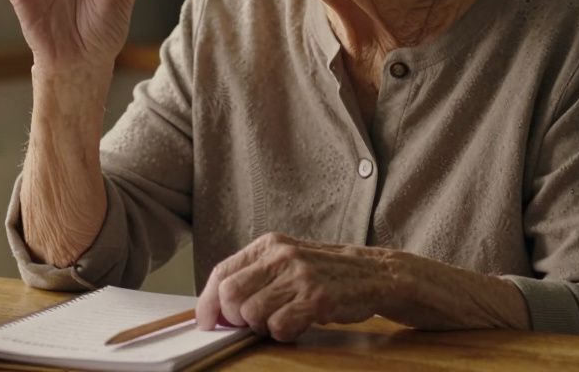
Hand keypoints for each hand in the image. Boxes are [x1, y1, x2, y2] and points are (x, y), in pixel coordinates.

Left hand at [194, 232, 392, 341]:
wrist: (373, 273)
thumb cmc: (325, 271)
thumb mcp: (287, 260)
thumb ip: (255, 275)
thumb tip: (218, 305)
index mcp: (269, 245)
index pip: (222, 272)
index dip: (207, 302)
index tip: (205, 321)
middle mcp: (281, 255)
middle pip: (230, 295)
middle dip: (234, 318)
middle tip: (249, 324)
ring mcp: (300, 276)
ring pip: (252, 314)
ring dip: (262, 327)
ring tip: (282, 319)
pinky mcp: (316, 299)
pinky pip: (280, 328)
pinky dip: (284, 334)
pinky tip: (299, 323)